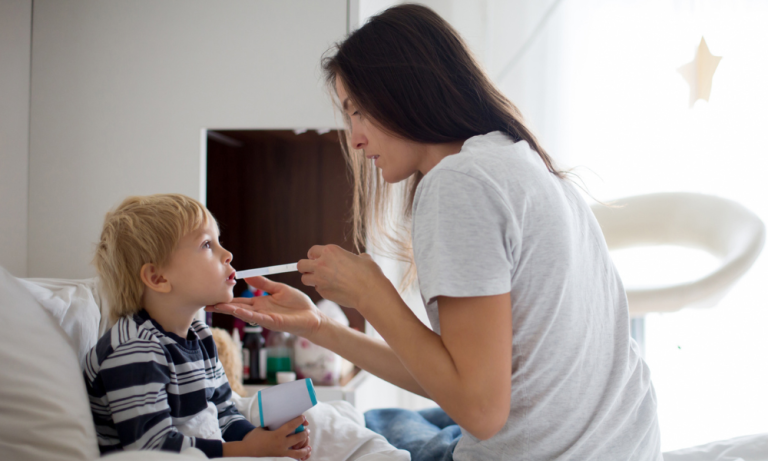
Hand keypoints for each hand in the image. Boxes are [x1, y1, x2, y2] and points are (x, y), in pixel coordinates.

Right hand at [206, 276, 322, 339]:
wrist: (312, 316)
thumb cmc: (298, 304)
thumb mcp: (278, 289)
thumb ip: (263, 283)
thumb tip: (246, 275)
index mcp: (260, 302)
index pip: (239, 300)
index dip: (226, 298)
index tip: (212, 295)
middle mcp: (260, 311)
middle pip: (237, 308)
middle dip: (222, 306)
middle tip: (205, 303)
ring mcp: (265, 318)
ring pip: (244, 313)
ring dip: (230, 310)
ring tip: (216, 306)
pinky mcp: (273, 322)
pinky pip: (257, 317)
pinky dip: (246, 314)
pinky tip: (237, 311)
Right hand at [223, 416, 310, 459]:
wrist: (248, 450)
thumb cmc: (254, 437)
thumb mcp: (263, 427)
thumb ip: (272, 424)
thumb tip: (279, 417)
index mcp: (277, 435)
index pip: (291, 426)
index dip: (299, 420)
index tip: (303, 417)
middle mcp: (281, 444)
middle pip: (298, 438)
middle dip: (304, 433)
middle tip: (306, 429)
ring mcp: (282, 452)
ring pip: (298, 451)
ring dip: (305, 447)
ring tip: (308, 445)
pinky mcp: (281, 457)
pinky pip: (293, 458)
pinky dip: (300, 456)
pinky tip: (304, 454)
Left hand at [298, 245, 392, 310]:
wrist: (370, 292)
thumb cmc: (369, 273)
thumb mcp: (363, 258)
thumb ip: (354, 257)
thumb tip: (358, 259)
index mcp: (330, 251)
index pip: (312, 251)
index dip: (314, 255)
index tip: (317, 259)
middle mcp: (322, 264)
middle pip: (301, 265)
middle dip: (305, 267)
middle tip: (313, 270)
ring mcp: (320, 279)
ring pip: (305, 279)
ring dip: (311, 279)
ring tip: (321, 280)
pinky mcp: (323, 292)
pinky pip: (317, 289)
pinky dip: (322, 289)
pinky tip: (333, 289)